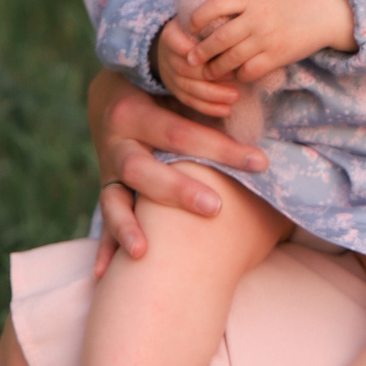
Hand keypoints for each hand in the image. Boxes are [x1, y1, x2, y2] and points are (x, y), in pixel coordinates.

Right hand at [88, 69, 267, 274]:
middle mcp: (117, 143)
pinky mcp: (107, 191)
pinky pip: (105, 222)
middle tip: (214, 208)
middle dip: (178, 191)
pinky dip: (105, 250)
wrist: (111, 98)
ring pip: (114, 201)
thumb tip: (260, 114)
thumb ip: (206, 103)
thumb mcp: (178, 90)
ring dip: (128, 227)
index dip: (221, 148)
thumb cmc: (163, 94)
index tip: (260, 163)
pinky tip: (105, 275)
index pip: (181, 133)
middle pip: (143, 170)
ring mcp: (108, 171)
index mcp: (135, 113)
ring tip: (142, 253)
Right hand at [157, 15, 243, 117]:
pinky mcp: (176, 91)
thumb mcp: (203, 21)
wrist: (178, 43)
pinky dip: (208, 108)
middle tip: (235, 76)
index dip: (201, 51)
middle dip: (210, 75)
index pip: (181, 44)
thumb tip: (238, 33)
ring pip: (189, 88)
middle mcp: (167, 56)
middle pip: (186, 69)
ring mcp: (170, 75)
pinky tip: (226, 110)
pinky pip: (191, 102)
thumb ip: (215, 26)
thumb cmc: (199, 30)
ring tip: (235, 96)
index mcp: (171, 34)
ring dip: (213, 94)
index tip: (225, 53)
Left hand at [189, 0, 355, 83]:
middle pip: (219, 38)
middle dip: (201, 52)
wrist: (327, 10)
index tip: (192, 26)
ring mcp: (267, 38)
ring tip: (210, 72)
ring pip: (231, 58)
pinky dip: (240, 75)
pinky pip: (250, 70)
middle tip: (191, 59)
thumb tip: (215, 16)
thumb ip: (243, 2)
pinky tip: (238, 74)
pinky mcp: (278, 56)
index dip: (199, 16)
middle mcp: (257, 18)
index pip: (215, 5)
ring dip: (216, 68)